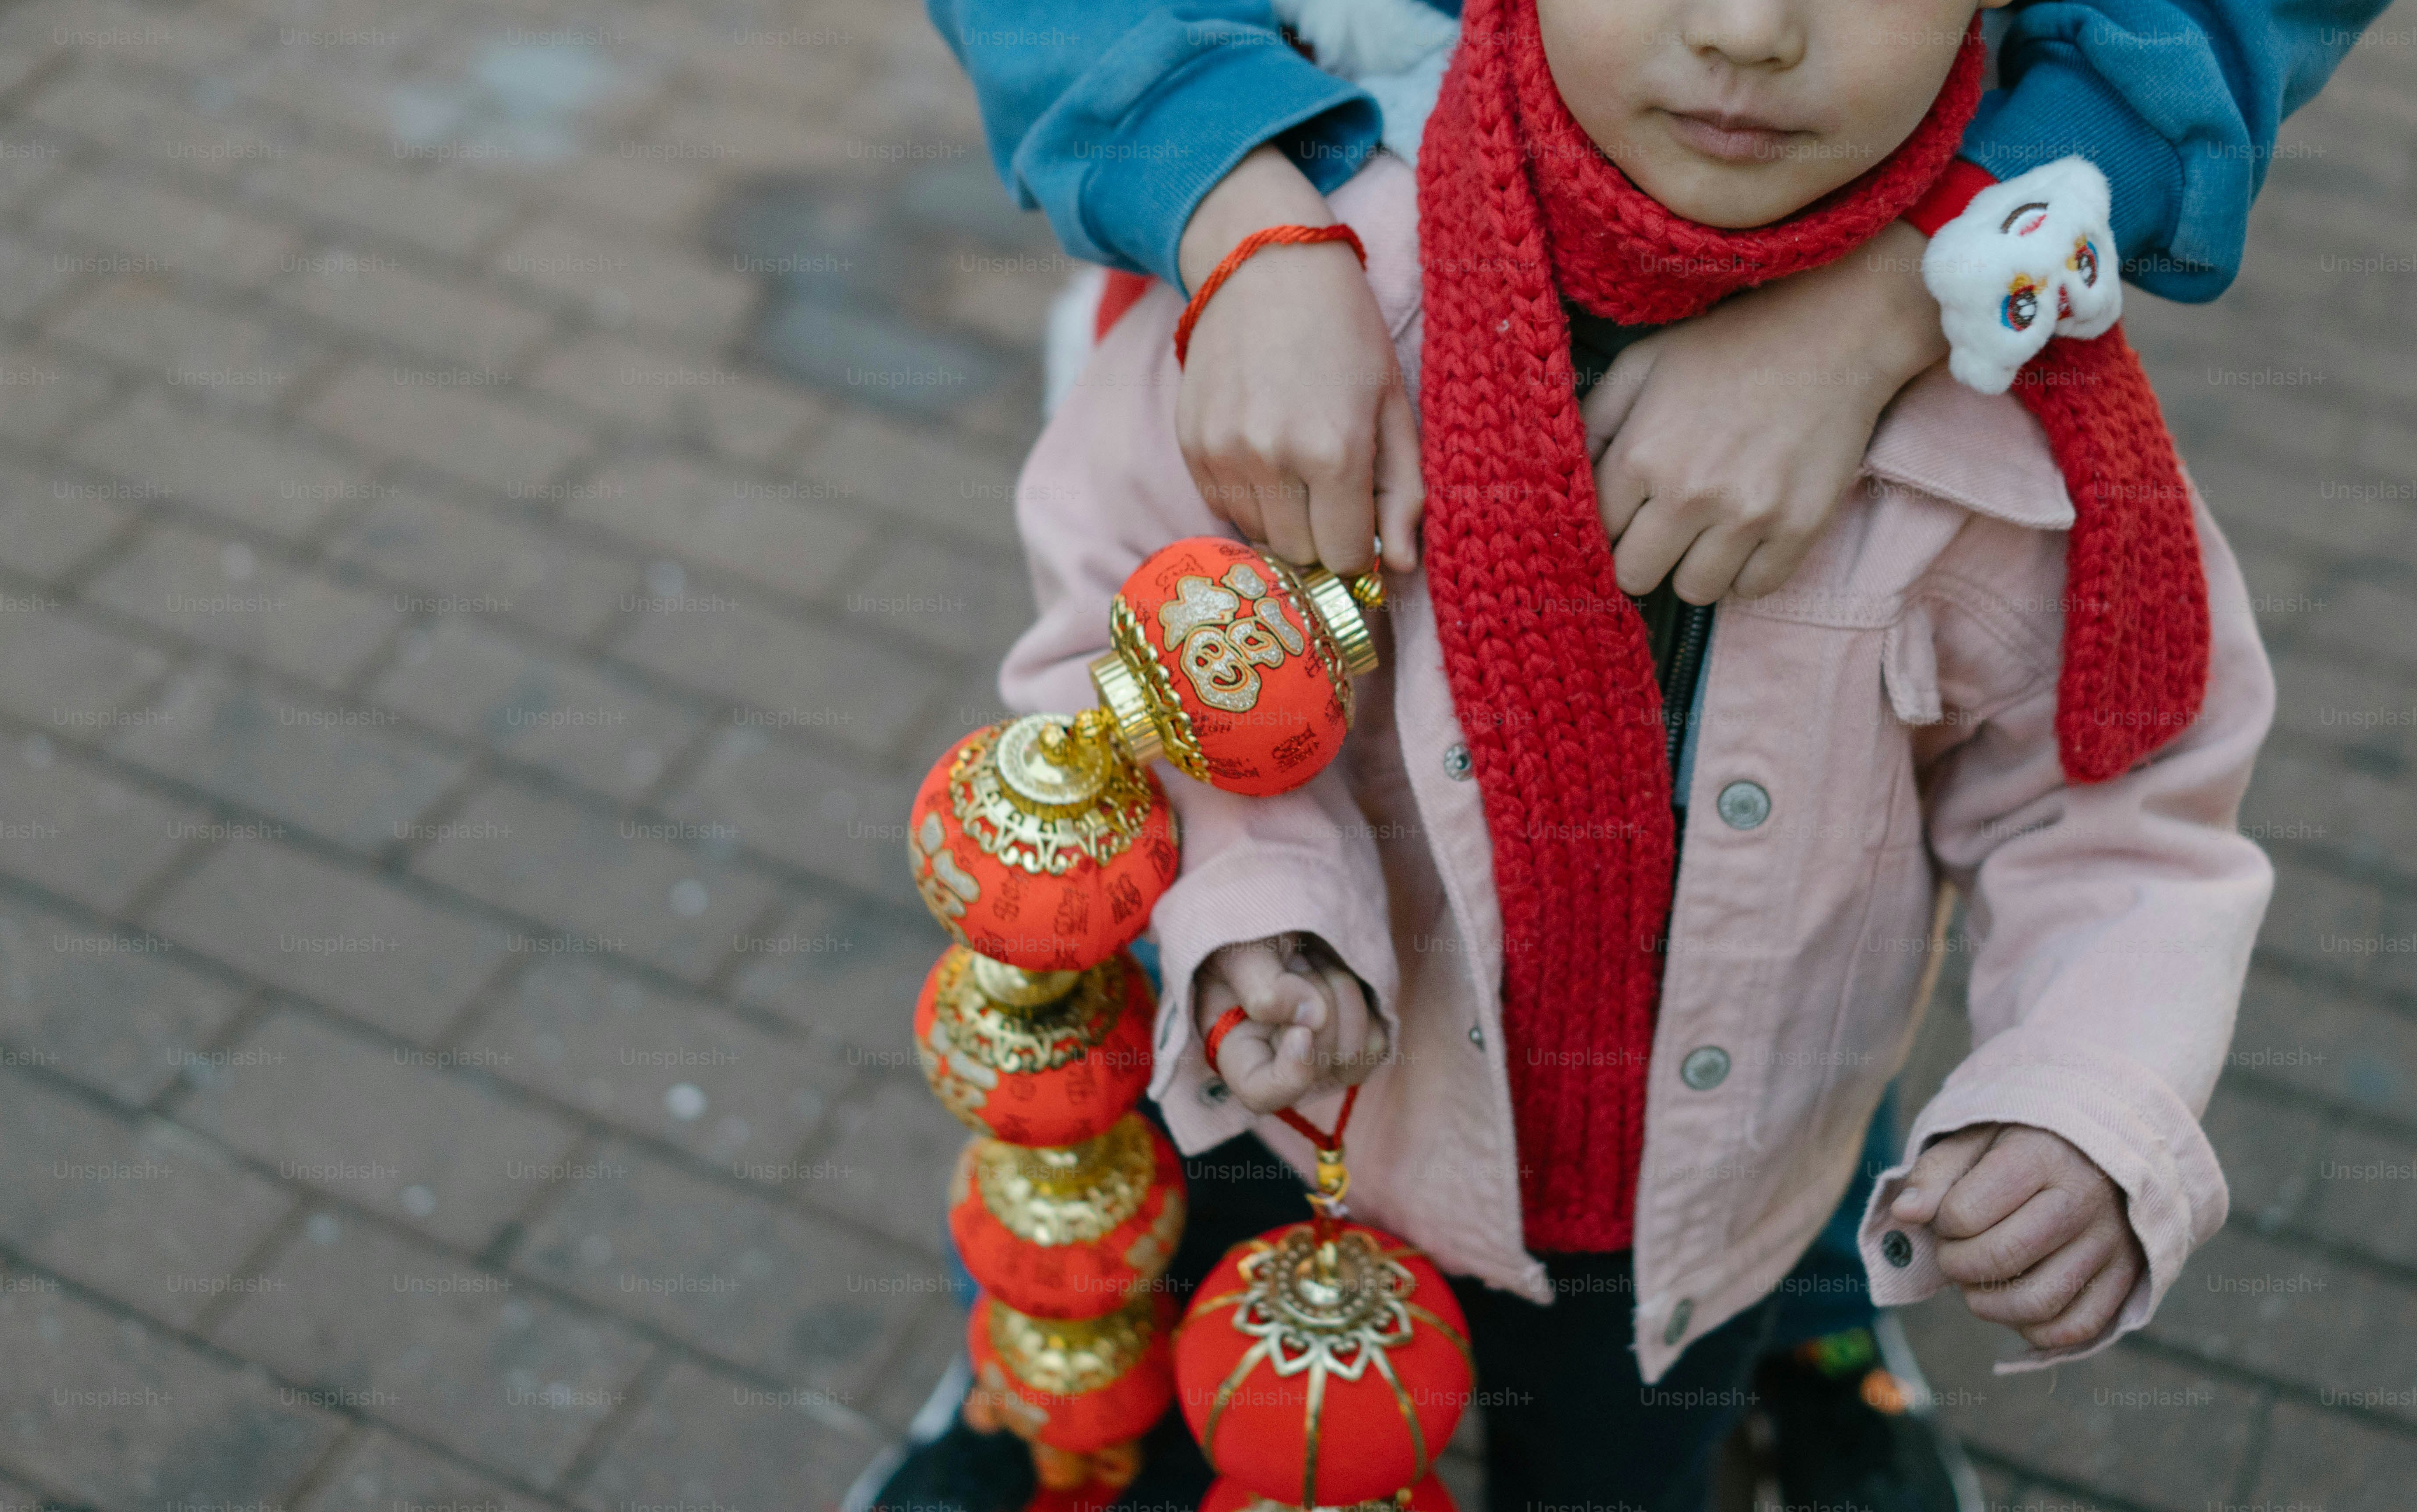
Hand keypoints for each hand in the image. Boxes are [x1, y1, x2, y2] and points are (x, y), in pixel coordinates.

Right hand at [1174, 147, 1421, 575]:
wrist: (1266, 266)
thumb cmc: (1345, 334)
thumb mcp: (1392, 407)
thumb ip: (1404, 493)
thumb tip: (1400, 567)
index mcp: (1334, 452)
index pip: (1342, 558)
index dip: (1358, 551)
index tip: (1364, 523)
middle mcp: (1271, 460)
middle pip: (1298, 555)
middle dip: (1321, 536)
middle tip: (1333, 489)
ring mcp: (1223, 455)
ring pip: (1258, 536)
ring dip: (1283, 518)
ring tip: (1297, 461)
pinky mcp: (1191, 446)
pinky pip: (1222, 508)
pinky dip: (1248, 496)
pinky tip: (1264, 449)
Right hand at [1194, 933, 1387, 1114]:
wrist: (1284, 918)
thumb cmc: (1249, 936)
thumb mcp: (1240, 952)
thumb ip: (1264, 986)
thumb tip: (1312, 1018)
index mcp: (1239, 1053)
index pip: (1262, 1094)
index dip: (1290, 1073)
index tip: (1303, 1031)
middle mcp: (1281, 1067)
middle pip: (1319, 1063)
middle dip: (1317, 999)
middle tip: (1297, 960)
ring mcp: (1322, 1059)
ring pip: (1354, 1053)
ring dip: (1341, 993)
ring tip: (1314, 963)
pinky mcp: (1355, 1043)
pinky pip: (1377, 1040)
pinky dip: (1365, 1000)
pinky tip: (1337, 974)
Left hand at [1583, 220, 1946, 603]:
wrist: (1834, 333)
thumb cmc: (1729, 345)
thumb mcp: (1642, 363)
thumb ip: (1593, 420)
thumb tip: (1560, 473)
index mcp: (1641, 454)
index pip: (1597, 532)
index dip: (1608, 523)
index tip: (1625, 512)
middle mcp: (1689, 493)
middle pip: (1636, 575)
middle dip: (1643, 555)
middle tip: (1663, 527)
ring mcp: (1748, 516)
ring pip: (1694, 592)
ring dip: (1695, 566)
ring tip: (1709, 529)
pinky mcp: (1800, 528)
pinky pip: (1755, 589)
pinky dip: (1747, 572)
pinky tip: (1749, 535)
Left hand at [1889, 1122, 2146, 1351]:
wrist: (2110, 1141)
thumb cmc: (2029, 1139)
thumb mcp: (1978, 1134)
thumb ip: (1937, 1171)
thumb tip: (1904, 1213)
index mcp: (2041, 1155)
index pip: (1965, 1212)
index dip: (1940, 1223)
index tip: (1945, 1216)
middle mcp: (2083, 1199)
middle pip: (2000, 1259)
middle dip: (1956, 1265)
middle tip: (1952, 1253)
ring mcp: (2111, 1242)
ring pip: (2037, 1303)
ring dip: (1988, 1305)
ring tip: (1976, 1282)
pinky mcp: (2128, 1275)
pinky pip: (2076, 1327)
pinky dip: (2034, 1329)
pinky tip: (2015, 1301)